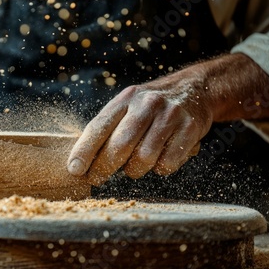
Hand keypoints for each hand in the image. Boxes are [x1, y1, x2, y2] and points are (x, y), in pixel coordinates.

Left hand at [67, 74, 211, 185]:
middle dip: (104, 168)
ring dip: (134, 170)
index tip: (74, 170)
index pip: (98, 127)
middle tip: (97, 178)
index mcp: (125, 99)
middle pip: (119, 146)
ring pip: (144, 158)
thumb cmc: (150, 107)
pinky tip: (160, 159)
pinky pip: (167, 163)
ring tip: (135, 165)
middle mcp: (146, 105)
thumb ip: (107, 129)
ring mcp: (169, 116)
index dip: (84, 151)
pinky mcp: (189, 129)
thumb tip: (82, 161)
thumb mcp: (127, 107)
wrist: (194, 89)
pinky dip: (160, 168)